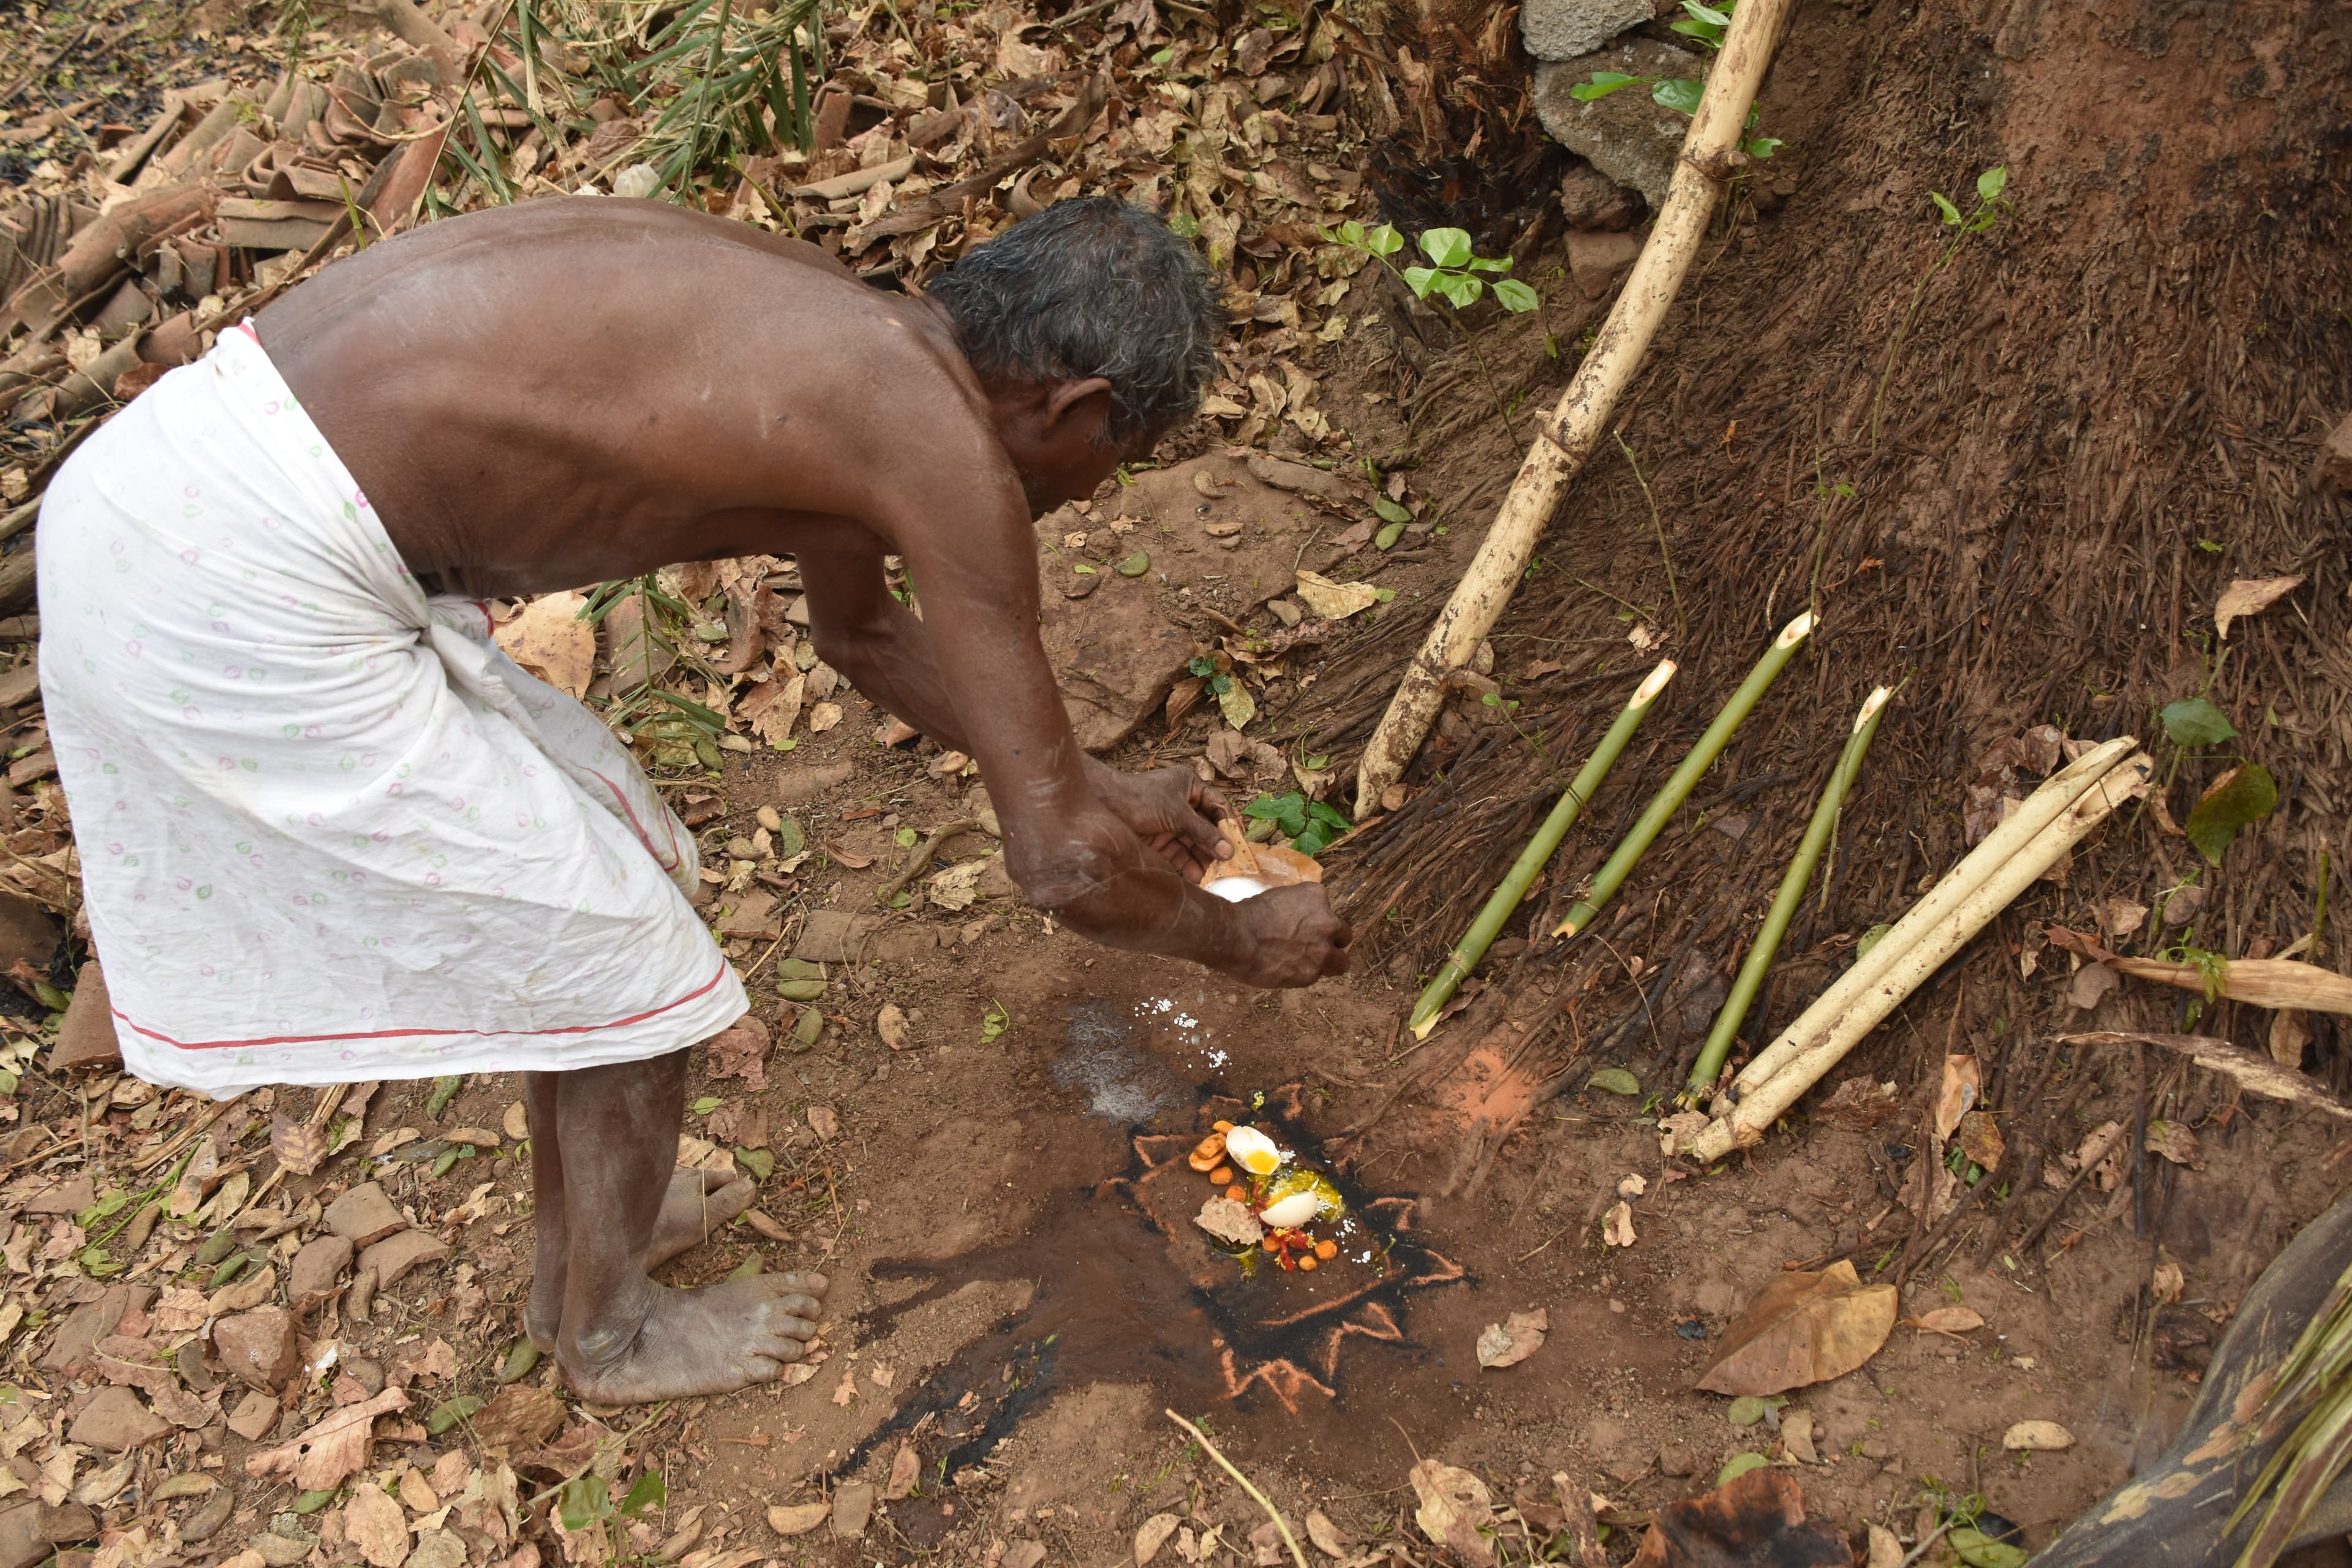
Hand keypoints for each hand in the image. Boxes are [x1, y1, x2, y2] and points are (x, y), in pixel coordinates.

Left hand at [1086, 761, 1232, 882]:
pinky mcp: (1160, 841)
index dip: (1229, 824)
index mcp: (1189, 787)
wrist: (1104, 808)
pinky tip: (1197, 877)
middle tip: (1231, 865)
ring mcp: (1171, 823)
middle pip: (1207, 828)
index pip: (1218, 805)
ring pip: (1194, 844)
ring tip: (1216, 876)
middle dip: (1217, 846)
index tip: (1240, 843)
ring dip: (1204, 859)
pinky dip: (1188, 866)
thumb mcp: (1177, 814)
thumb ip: (1203, 833)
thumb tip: (1229, 851)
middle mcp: (1182, 804)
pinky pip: (1179, 855)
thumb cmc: (1140, 799)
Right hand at [1222, 883, 1352, 987]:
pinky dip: (1305, 975)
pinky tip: (1288, 971)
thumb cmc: (1249, 915)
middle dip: (1332, 940)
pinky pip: (1317, 976)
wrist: (1237, 937)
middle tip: (1315, 945)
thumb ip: (1297, 908)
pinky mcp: (1312, 973)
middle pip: (1344, 934)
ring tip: (1312, 964)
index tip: (1305, 925)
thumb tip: (1297, 919)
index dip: (1317, 920)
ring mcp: (1322, 949)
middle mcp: (1327, 922)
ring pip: (1341, 962)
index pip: (1327, 909)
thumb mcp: (1278, 897)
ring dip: (1329, 962)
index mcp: (1316, 896)